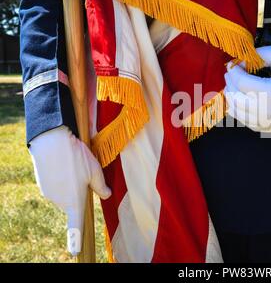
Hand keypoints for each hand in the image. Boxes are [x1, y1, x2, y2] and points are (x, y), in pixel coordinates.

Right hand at [29, 126, 110, 255]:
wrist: (51, 142)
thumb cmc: (77, 158)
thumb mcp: (95, 171)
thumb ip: (100, 186)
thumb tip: (106, 195)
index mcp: (75, 201)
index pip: (76, 226)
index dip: (76, 239)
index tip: (75, 252)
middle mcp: (61, 202)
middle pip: (73, 202)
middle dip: (79, 192)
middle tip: (83, 173)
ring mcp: (49, 194)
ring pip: (64, 194)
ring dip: (69, 184)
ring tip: (71, 165)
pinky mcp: (42, 185)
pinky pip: (54, 186)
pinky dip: (59, 179)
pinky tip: (62, 164)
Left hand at [224, 45, 270, 131]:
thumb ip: (258, 54)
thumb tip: (239, 61)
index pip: (243, 83)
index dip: (234, 71)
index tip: (233, 64)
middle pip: (237, 100)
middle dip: (230, 84)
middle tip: (231, 74)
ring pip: (239, 114)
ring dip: (232, 99)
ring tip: (233, 86)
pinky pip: (248, 123)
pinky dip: (240, 112)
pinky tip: (239, 101)